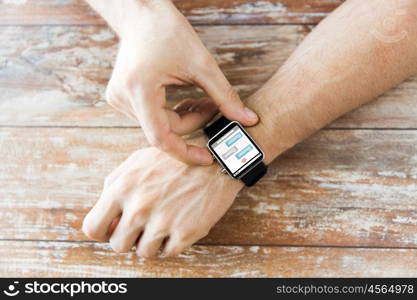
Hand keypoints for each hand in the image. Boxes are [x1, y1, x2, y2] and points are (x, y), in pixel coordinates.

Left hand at [82, 145, 242, 257]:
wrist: (216, 159)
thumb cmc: (175, 160)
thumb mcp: (137, 162)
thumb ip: (115, 187)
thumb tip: (108, 217)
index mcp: (122, 187)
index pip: (93, 227)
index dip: (102, 232)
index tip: (113, 230)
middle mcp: (139, 206)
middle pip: (118, 245)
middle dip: (129, 239)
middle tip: (142, 227)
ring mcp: (163, 221)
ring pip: (144, 252)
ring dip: (152, 241)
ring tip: (164, 223)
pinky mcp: (185, 232)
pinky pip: (169, 252)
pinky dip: (172, 242)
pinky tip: (179, 224)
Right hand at [104, 0, 257, 164]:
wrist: (142, 13)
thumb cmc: (167, 31)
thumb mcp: (201, 64)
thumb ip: (225, 96)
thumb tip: (247, 120)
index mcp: (139, 90)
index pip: (161, 138)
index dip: (186, 152)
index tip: (207, 157)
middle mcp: (123, 98)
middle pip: (164, 130)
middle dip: (193, 123)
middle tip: (214, 109)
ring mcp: (119, 99)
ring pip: (159, 125)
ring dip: (184, 118)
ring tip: (203, 101)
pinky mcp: (123, 97)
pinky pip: (152, 116)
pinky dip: (172, 113)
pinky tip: (186, 100)